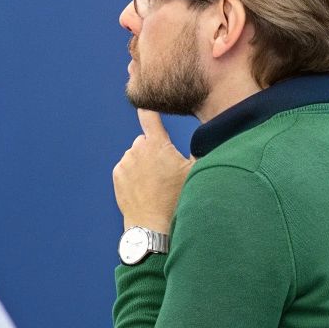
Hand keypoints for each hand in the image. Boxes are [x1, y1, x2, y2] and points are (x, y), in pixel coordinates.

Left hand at [112, 108, 193, 233]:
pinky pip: (127, 167)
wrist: (153, 225)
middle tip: (166, 170)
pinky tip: (144, 188)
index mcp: (157, 144)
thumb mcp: (195, 173)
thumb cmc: (177, 199)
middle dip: (154, 150)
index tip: (146, 102)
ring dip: (143, 162)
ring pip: (136, 155)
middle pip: (146, 141)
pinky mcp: (117, 174)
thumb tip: (211, 138)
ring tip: (155, 183)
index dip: (149, 109)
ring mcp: (125, 162)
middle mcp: (137, 149)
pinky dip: (133, 173)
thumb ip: (198, 151)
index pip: (149, 117)